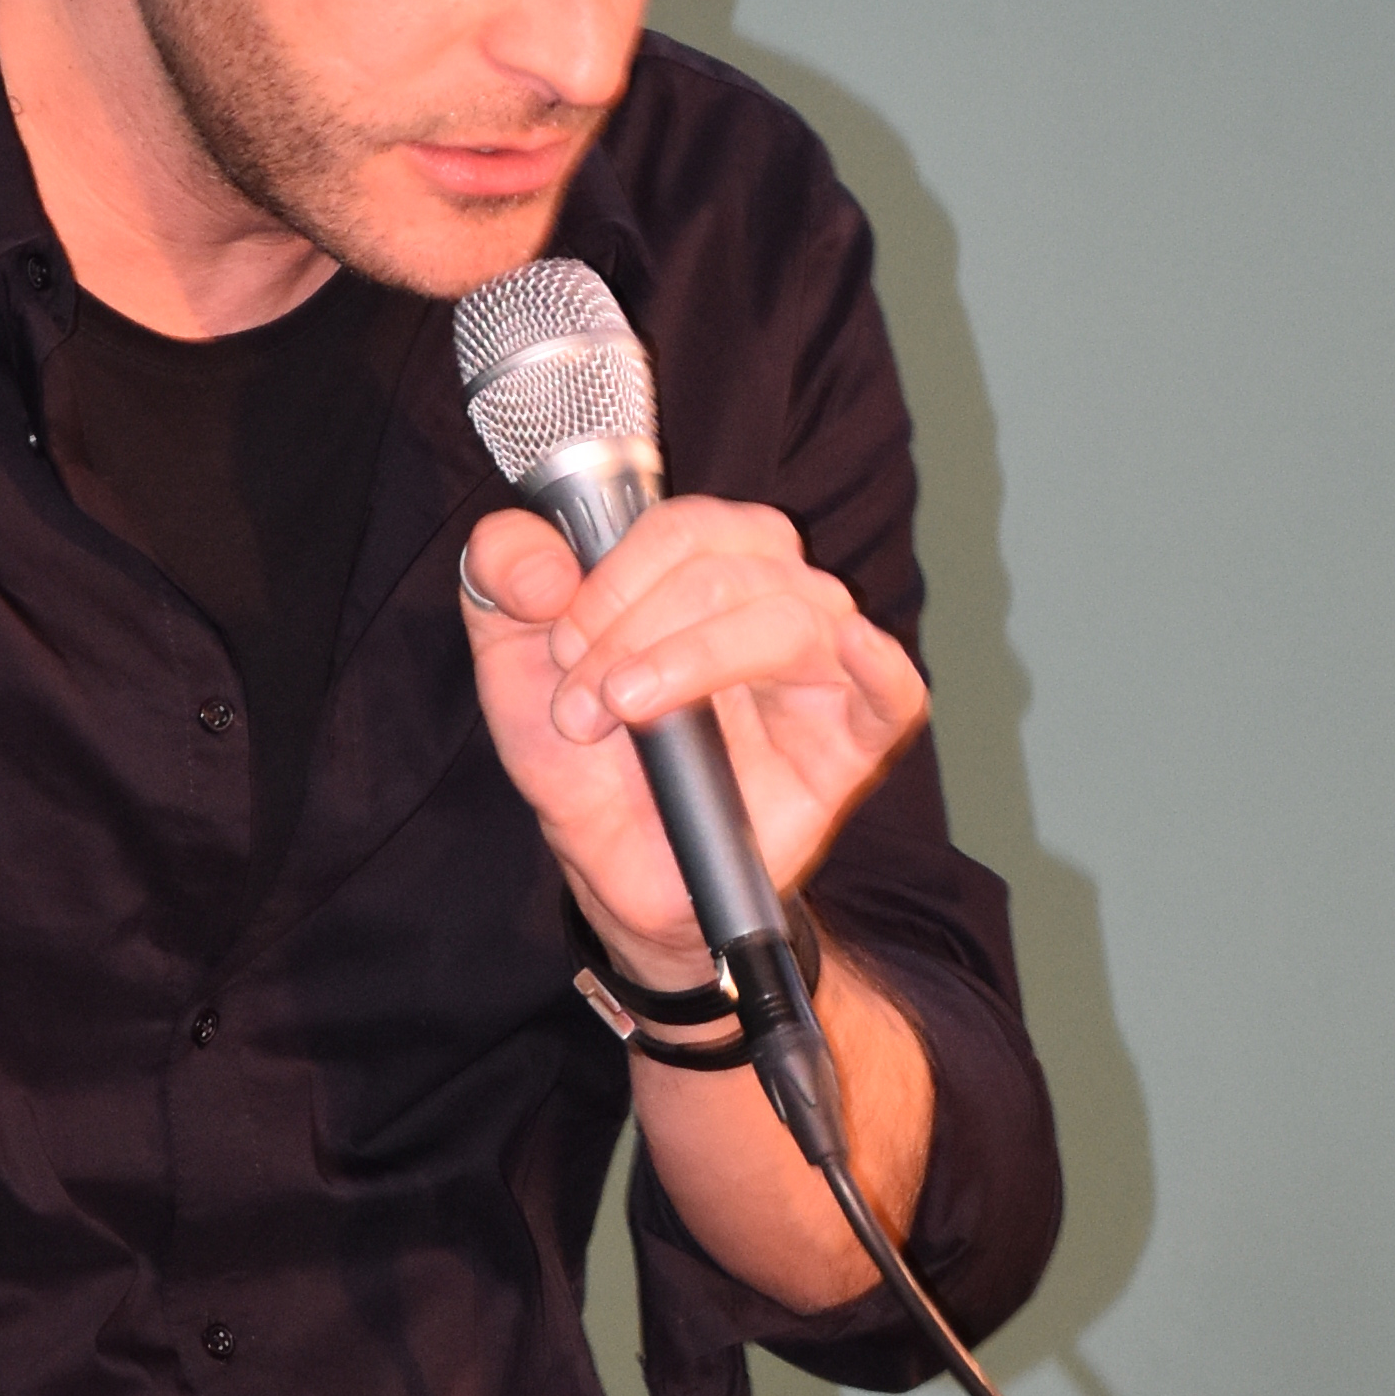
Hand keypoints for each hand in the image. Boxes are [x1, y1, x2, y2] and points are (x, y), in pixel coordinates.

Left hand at [459, 497, 926, 986]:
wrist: (613, 868)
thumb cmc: (584, 753)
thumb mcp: (512, 658)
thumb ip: (501, 574)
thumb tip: (543, 566)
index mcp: (706, 561)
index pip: (683, 526)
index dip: (614, 579)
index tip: (561, 645)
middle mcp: (774, 596)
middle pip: (728, 565)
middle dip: (634, 629)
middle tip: (581, 703)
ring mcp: (824, 664)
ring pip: (789, 617)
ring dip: (693, 659)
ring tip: (630, 711)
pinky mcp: (857, 738)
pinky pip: (893, 688)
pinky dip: (876, 663)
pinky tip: (849, 651)